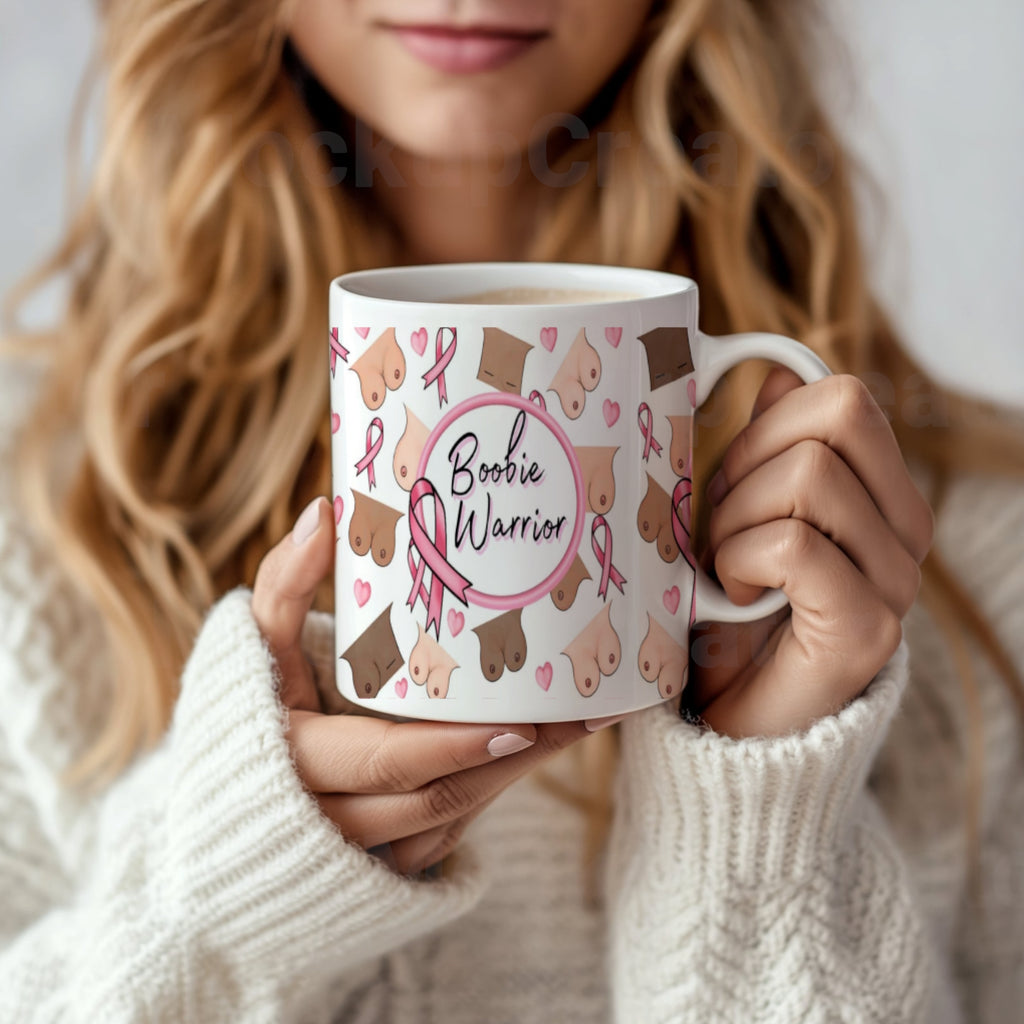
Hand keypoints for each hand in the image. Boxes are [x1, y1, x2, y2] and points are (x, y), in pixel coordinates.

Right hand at [251, 497, 603, 875]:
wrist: (239, 801)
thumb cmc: (250, 709)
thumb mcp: (258, 648)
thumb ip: (284, 583)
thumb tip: (324, 512)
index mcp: (293, 763)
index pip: (385, 762)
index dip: (454, 749)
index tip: (520, 724)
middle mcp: (326, 822)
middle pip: (434, 797)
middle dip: (506, 760)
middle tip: (566, 717)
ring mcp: (358, 853)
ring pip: (448, 820)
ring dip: (510, 777)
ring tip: (572, 726)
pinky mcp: (382, 864)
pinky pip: (445, 837)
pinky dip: (489, 793)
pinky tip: (535, 750)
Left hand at [684, 370, 933, 738]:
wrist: (732, 722)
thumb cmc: (727, 612)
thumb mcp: (737, 515)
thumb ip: (764, 448)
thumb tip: (775, 372)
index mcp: (880, 495)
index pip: (845, 397)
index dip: (766, 426)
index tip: (728, 484)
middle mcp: (905, 532)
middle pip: (839, 413)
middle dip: (751, 458)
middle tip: (721, 523)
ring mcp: (895, 581)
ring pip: (808, 475)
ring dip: (733, 519)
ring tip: (724, 567)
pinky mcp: (866, 630)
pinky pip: (793, 545)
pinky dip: (740, 561)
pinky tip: (736, 594)